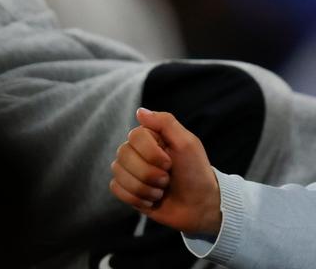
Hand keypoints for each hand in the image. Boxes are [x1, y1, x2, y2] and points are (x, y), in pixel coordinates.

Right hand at [110, 107, 222, 234]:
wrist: (199, 205)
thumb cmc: (196, 173)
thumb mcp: (187, 144)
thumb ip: (165, 123)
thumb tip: (139, 111)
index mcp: (153, 137)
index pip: (134, 136)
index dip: (151, 153)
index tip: (170, 163)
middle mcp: (139, 151)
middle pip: (123, 155)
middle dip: (149, 173)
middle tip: (167, 179)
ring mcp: (132, 170)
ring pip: (118, 173)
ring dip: (144, 187)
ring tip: (161, 190)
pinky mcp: (128, 189)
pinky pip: (116, 189)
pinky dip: (137, 198)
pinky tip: (152, 199)